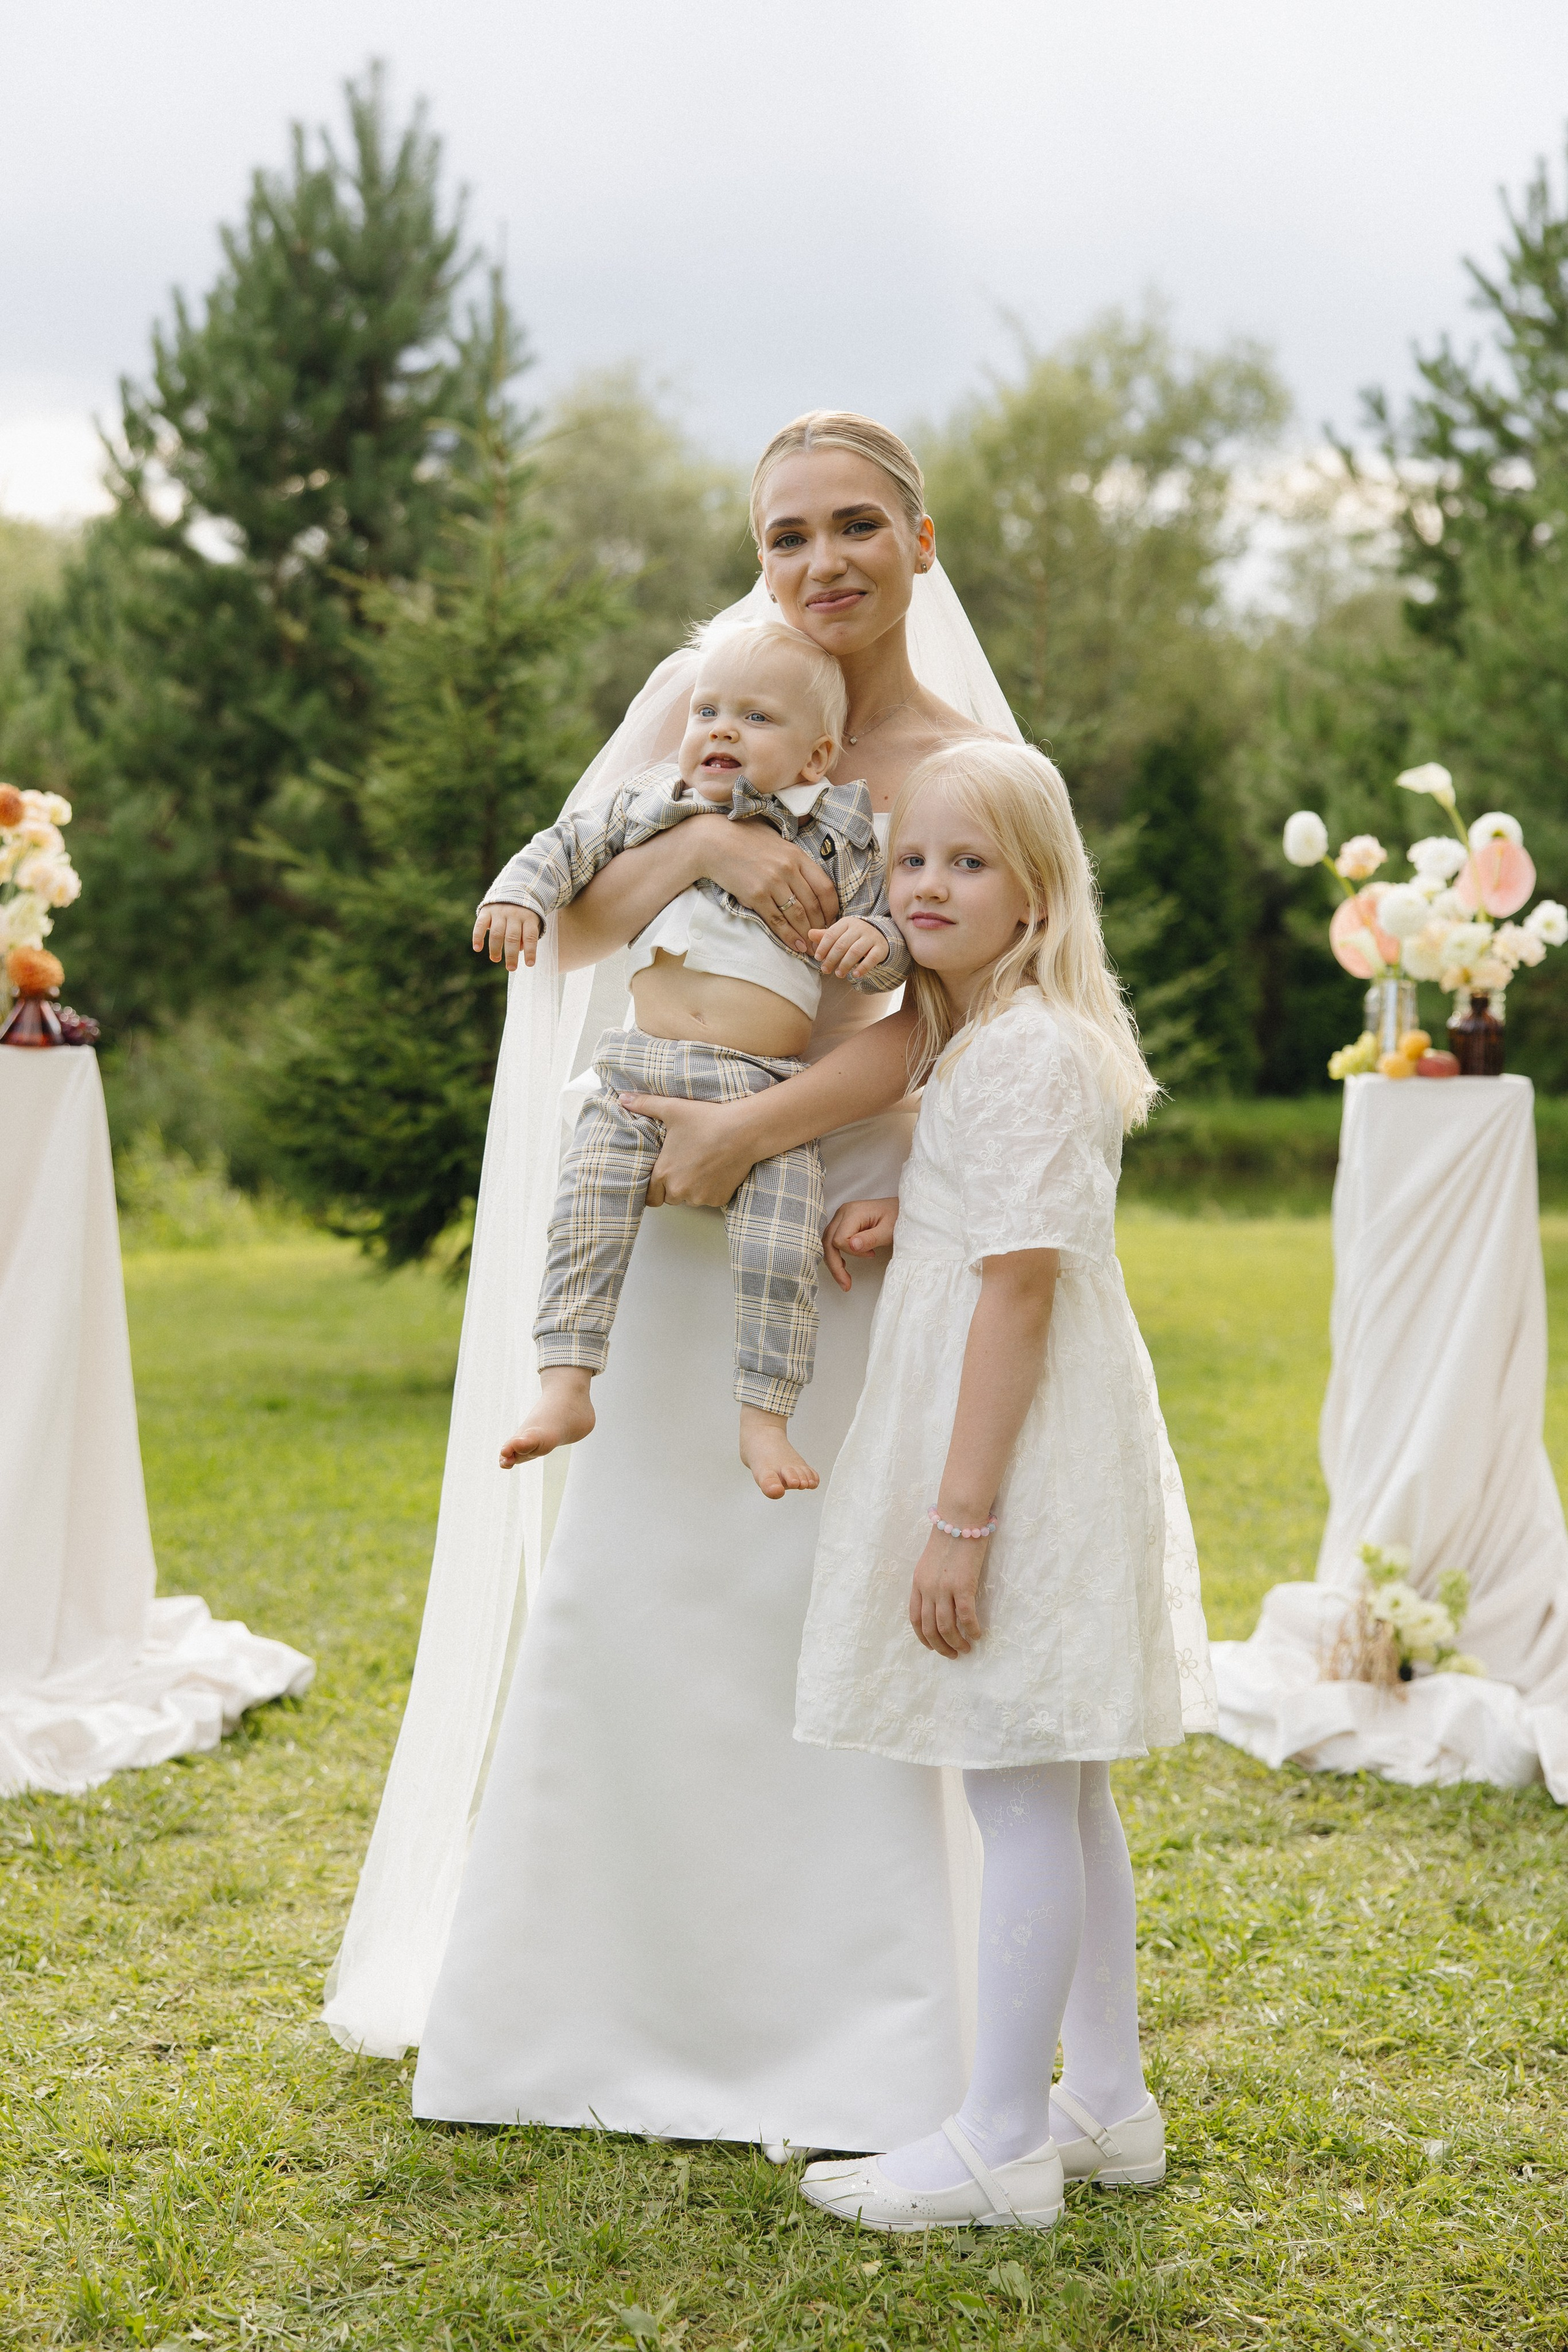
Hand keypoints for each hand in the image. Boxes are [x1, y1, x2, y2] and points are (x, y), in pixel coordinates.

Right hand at [473, 902, 540, 969]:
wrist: (512, 888)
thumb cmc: (524, 913)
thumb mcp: (531, 922)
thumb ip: (527, 936)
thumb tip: (519, 950)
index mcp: (528, 918)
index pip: (530, 937)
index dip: (530, 951)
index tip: (529, 964)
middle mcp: (514, 914)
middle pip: (512, 937)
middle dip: (511, 955)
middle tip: (511, 968)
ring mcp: (500, 912)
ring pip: (497, 933)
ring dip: (495, 949)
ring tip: (496, 959)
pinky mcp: (487, 911)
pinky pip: (481, 925)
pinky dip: (478, 937)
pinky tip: (477, 948)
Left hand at [622, 1092, 758, 1207]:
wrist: (744, 1130)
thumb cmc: (707, 1119)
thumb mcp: (673, 1109)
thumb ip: (645, 1105)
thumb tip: (622, 1098)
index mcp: (664, 1173)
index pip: (650, 1197)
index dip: (654, 1188)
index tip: (662, 1177)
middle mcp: (680, 1190)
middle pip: (671, 1197)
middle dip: (675, 1186)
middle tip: (685, 1165)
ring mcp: (701, 1197)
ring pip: (691, 1199)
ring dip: (693, 1188)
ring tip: (702, 1165)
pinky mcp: (719, 1199)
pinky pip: (709, 1199)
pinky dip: (711, 1189)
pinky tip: (716, 1170)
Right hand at [693, 824, 838, 954]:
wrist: (715, 842)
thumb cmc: (747, 840)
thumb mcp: (779, 842)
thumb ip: (796, 858)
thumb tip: (811, 878)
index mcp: (797, 856)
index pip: (825, 887)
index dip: (832, 908)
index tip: (832, 920)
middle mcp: (788, 869)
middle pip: (813, 905)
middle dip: (821, 926)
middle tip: (823, 939)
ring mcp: (772, 883)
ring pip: (797, 915)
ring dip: (807, 935)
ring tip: (812, 947)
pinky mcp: (755, 895)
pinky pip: (777, 921)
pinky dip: (789, 936)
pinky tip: (796, 945)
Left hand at [811, 917, 889, 979]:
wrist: (879, 935)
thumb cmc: (854, 936)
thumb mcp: (840, 934)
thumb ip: (825, 936)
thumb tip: (809, 934)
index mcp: (846, 923)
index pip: (832, 934)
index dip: (823, 947)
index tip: (818, 958)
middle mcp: (859, 928)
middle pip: (842, 945)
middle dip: (831, 959)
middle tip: (825, 970)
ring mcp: (871, 937)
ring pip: (855, 952)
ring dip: (845, 965)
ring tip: (839, 974)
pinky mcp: (881, 948)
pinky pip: (871, 958)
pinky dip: (863, 968)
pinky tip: (855, 975)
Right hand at [822, 1197, 899, 1291]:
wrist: (902, 1209)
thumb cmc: (898, 1218)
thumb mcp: (889, 1231)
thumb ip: (870, 1238)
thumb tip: (851, 1246)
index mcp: (853, 1212)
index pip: (840, 1239)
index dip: (853, 1253)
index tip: (872, 1255)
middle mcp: (843, 1212)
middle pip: (828, 1241)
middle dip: (835, 1265)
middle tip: (846, 1285)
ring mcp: (841, 1216)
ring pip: (827, 1241)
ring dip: (834, 1261)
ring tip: (844, 1279)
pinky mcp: (843, 1221)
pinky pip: (833, 1239)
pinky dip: (836, 1254)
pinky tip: (844, 1264)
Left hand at [909, 1528, 987, 1657]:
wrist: (960, 1518)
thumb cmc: (949, 1535)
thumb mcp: (931, 1561)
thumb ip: (932, 1581)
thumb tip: (940, 1601)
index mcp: (918, 1582)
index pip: (915, 1617)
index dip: (923, 1637)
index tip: (933, 1646)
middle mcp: (927, 1588)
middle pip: (929, 1627)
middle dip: (940, 1646)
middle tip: (952, 1654)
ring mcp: (944, 1588)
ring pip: (946, 1626)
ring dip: (956, 1642)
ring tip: (966, 1649)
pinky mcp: (963, 1585)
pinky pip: (966, 1616)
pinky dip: (972, 1629)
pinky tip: (978, 1635)